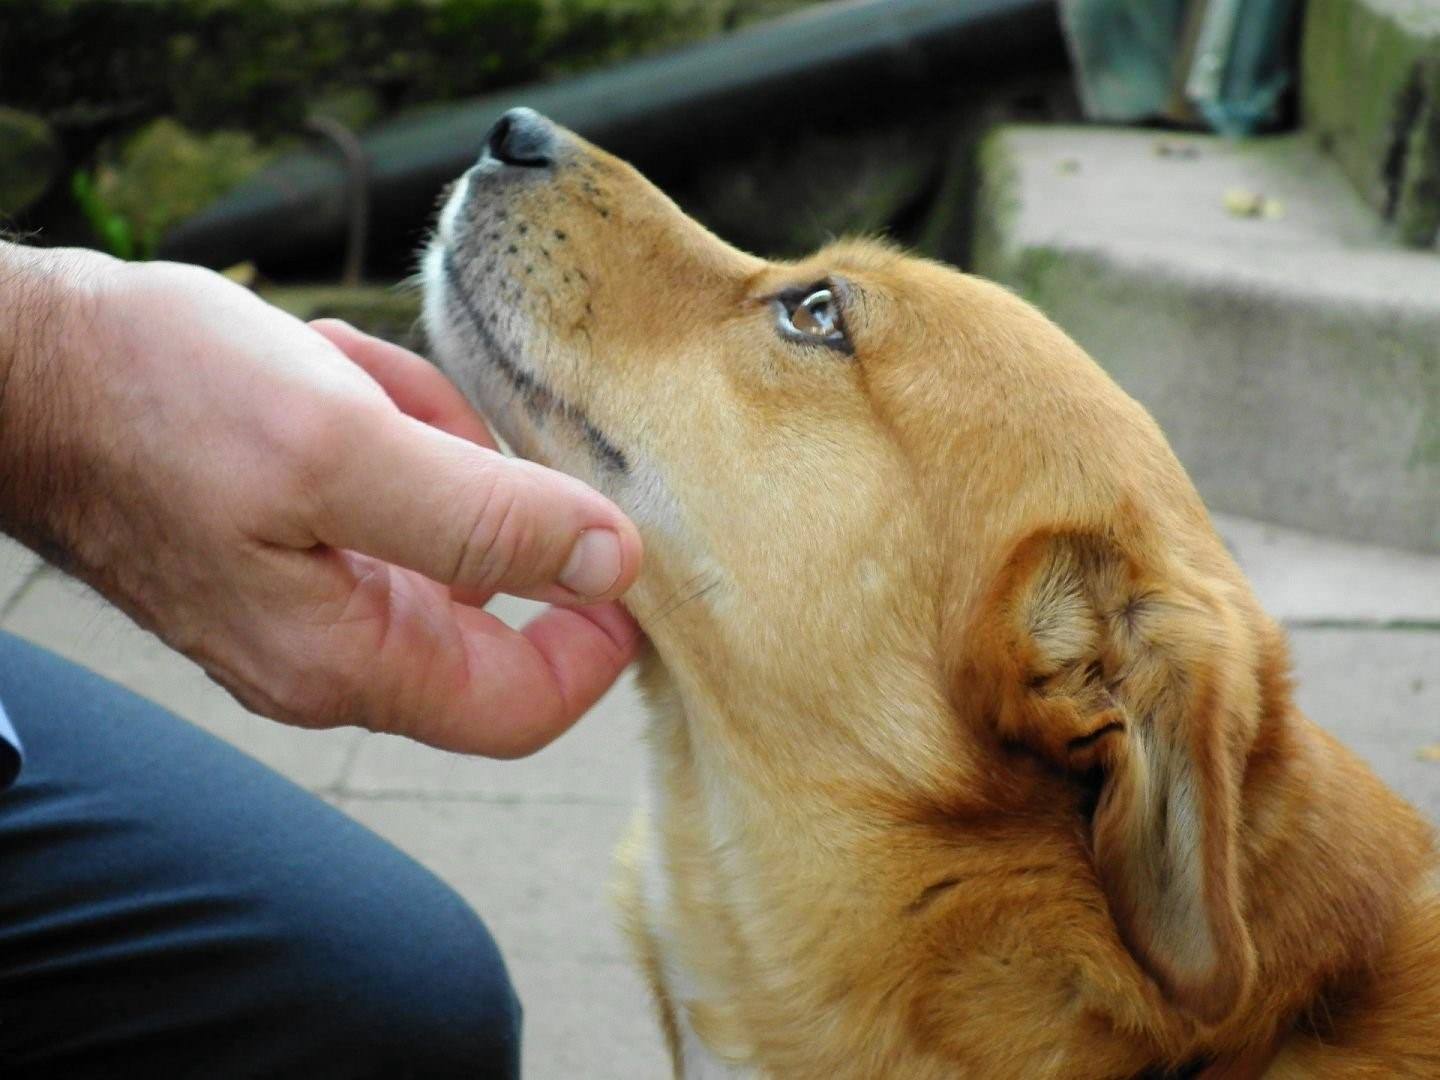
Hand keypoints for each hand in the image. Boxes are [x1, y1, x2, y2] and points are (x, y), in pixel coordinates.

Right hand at [0, 246, 642, 756]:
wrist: (23, 364)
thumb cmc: (151, 400)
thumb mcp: (338, 448)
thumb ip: (485, 518)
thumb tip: (613, 562)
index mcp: (350, 660)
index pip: (523, 704)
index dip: (596, 640)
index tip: (626, 548)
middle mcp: (333, 651)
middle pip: (489, 606)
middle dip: (488, 498)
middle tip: (446, 416)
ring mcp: (308, 600)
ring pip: (440, 534)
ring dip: (429, 446)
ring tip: (358, 386)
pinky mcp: (291, 545)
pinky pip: (387, 492)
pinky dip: (385, 427)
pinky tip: (331, 381)